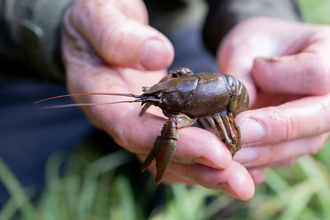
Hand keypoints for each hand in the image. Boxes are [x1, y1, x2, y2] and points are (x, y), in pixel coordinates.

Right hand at [61, 0, 253, 199]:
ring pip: (173, 155)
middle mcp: (122, 118)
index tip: (217, 153)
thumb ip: (117, 36)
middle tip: (241, 184)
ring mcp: (142, 120)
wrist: (100, 27)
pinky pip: (182, 142)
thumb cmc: (95, 17)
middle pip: (160, 154)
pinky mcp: (159, 116)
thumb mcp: (98, 15)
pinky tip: (239, 163)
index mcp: (101, 97)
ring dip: (210, 171)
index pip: (136, 131)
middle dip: (201, 170)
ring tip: (246, 181)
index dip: (177, 144)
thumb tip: (156, 56)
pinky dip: (207, 156)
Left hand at [218, 17, 329, 181]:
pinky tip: (237, 161)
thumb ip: (241, 77)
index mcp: (328, 52)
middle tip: (236, 137)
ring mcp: (318, 118)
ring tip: (230, 152)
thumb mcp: (244, 47)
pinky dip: (260, 159)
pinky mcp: (300, 137)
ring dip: (263, 152)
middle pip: (317, 119)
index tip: (243, 87)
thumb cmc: (254, 44)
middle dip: (273, 131)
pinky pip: (286, 154)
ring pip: (301, 144)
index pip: (317, 73)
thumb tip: (234, 115)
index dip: (278, 81)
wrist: (258, 55)